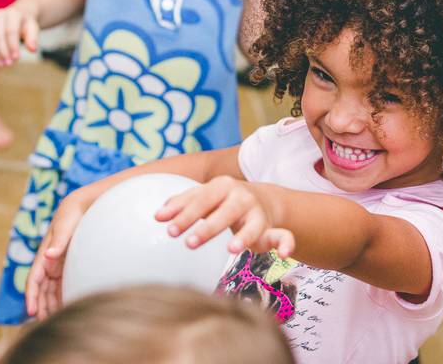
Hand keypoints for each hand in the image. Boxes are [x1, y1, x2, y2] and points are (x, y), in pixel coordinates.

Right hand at [0, 5, 39, 65]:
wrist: (18, 15)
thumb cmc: (26, 24)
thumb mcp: (33, 28)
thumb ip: (33, 38)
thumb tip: (33, 49)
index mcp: (12, 14)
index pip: (10, 31)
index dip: (13, 45)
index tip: (16, 58)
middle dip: (3, 52)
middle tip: (9, 63)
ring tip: (2, 64)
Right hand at [25, 196, 85, 319]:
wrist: (83, 204)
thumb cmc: (72, 213)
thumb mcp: (66, 225)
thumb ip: (59, 241)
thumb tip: (48, 255)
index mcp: (44, 254)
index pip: (34, 279)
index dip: (31, 296)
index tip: (31, 311)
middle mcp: (49, 261)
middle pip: (41, 288)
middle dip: (41, 305)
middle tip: (45, 323)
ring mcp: (58, 263)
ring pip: (51, 288)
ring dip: (51, 302)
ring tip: (55, 319)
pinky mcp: (68, 263)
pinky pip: (62, 283)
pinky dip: (61, 294)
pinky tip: (67, 305)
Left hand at [155, 176, 295, 258]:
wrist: (262, 199)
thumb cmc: (223, 201)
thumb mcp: (204, 196)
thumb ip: (182, 203)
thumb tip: (157, 215)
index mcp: (222, 186)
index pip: (201, 199)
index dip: (184, 213)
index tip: (167, 228)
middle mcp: (241, 198)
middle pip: (224, 212)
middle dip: (207, 227)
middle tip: (188, 243)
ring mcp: (258, 214)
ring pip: (252, 225)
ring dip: (243, 236)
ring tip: (232, 249)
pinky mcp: (272, 230)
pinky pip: (283, 235)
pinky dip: (286, 243)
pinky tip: (285, 255)